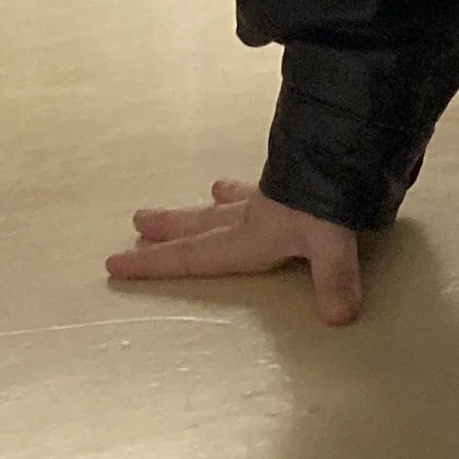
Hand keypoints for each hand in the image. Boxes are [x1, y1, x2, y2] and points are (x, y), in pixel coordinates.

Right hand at [104, 177, 363, 325]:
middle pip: (198, 226)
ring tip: (201, 197)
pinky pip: (256, 188)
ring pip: (224, 205)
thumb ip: (332, 280)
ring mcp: (268, 195)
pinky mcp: (288, 177)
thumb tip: (337, 318)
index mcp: (247, 237)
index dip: (153, 265)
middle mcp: (250, 217)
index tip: (114, 263)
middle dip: (167, 230)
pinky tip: (245, 184)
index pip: (191, 256)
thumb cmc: (328, 194)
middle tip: (135, 223)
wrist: (344, 140)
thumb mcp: (331, 241)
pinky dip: (244, 189)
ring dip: (205, 206)